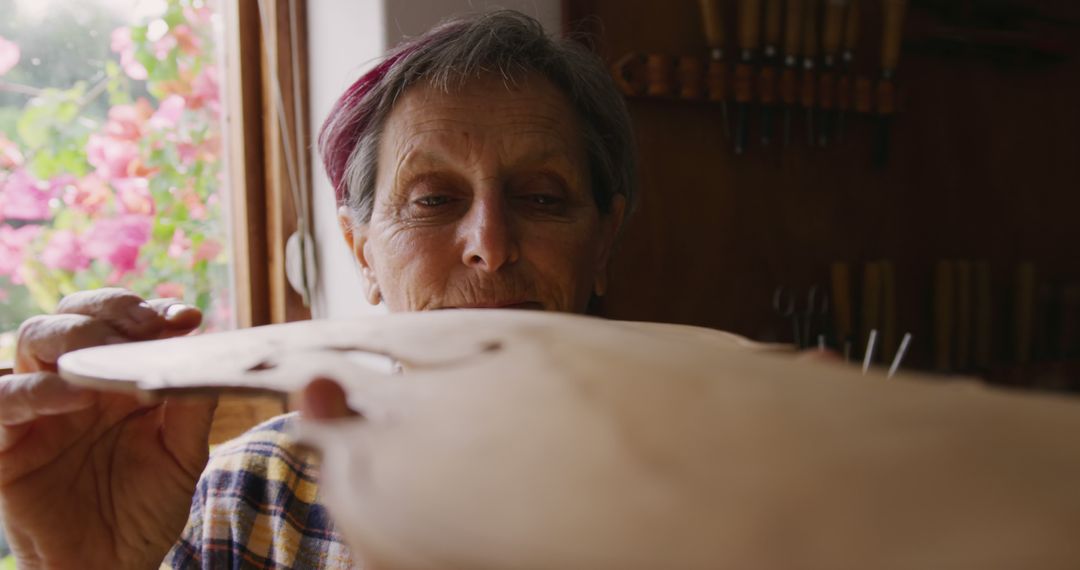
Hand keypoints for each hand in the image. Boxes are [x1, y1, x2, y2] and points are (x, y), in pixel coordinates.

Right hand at [0, 288, 216, 568]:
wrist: (114, 566)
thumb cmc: (148, 508)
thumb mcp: (183, 455)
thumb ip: (190, 405)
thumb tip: (202, 349)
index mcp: (116, 376)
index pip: (120, 319)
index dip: (148, 309)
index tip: (184, 318)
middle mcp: (74, 382)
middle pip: (73, 315)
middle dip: (111, 311)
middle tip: (147, 327)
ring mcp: (38, 408)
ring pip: (33, 339)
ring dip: (73, 336)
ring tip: (111, 356)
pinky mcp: (5, 443)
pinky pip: (2, 400)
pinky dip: (32, 390)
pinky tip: (74, 396)